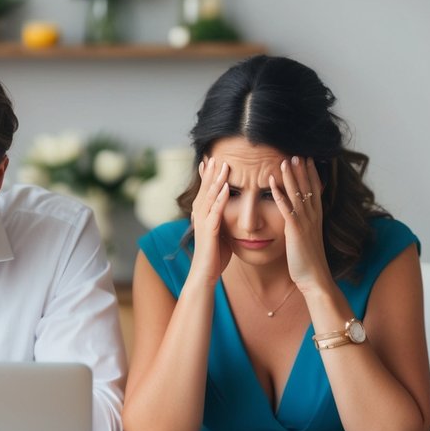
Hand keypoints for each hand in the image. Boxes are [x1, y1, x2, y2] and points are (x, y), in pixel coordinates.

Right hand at [189, 157, 231, 285]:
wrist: (204, 276)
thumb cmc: (213, 258)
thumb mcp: (219, 235)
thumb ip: (221, 222)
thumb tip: (229, 215)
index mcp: (203, 217)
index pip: (205, 192)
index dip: (208, 176)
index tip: (211, 160)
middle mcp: (200, 217)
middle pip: (205, 190)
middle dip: (209, 172)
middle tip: (213, 154)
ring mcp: (203, 223)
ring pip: (209, 197)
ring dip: (215, 180)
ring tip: (221, 164)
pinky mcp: (209, 232)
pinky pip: (215, 212)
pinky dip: (220, 199)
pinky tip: (225, 188)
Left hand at [270, 156, 330, 289]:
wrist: (315, 279)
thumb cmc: (309, 263)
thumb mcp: (308, 240)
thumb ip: (304, 226)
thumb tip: (299, 221)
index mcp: (316, 218)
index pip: (315, 190)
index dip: (311, 174)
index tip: (307, 159)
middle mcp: (313, 217)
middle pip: (308, 187)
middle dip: (302, 169)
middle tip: (297, 152)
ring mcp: (305, 222)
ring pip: (298, 193)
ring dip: (291, 176)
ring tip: (285, 160)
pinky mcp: (296, 231)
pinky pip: (286, 208)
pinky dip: (279, 194)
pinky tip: (272, 183)